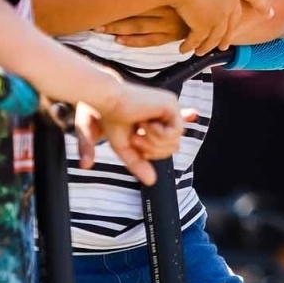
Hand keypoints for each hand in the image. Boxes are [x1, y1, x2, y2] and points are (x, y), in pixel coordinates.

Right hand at [75, 85, 196, 185]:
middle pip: (172, 147)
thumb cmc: (111, 120)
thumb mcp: (125, 148)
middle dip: (153, 150)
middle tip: (135, 138)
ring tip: (139, 131)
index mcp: (157, 121)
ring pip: (175, 141)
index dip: (157, 148)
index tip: (146, 135)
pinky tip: (145, 122)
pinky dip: (158, 134)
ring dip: (153, 142)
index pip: (169, 143)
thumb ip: (138, 163)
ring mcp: (170, 108)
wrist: (107, 101)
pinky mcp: (171, 104)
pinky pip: (175, 132)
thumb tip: (152, 181)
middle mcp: (166, 113)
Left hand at [95, 5, 190, 47]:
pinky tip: (119, 41)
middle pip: (134, 10)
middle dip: (112, 13)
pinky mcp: (172, 36)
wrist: (217, 14)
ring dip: (117, 28)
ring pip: (139, 26)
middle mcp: (167, 8)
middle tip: (91, 15)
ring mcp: (170, 24)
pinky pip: (150, 41)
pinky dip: (134, 41)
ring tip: (99, 28)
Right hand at [169, 0, 272, 55]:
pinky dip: (191, 45)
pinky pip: (198, 40)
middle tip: (225, 44)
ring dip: (208, 44)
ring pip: (217, 34)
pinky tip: (184, 49)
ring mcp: (219, 15)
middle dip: (229, 33)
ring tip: (201, 51)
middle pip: (233, 19)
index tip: (270, 13)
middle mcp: (231, 0)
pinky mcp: (204, 26)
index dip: (262, 3)